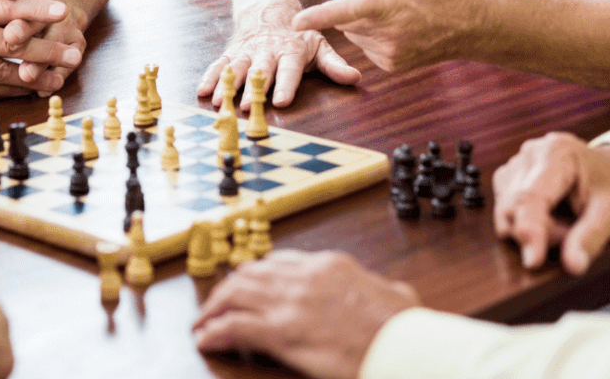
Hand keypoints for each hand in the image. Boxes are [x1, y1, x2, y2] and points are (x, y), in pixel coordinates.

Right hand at [0, 0, 84, 94]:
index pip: (7, 6)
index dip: (37, 9)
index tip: (64, 11)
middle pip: (12, 41)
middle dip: (47, 48)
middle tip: (74, 52)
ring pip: (3, 69)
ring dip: (34, 75)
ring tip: (59, 78)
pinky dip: (10, 90)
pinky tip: (29, 91)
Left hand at [193, 250, 418, 378]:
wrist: (404, 346)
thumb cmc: (406, 330)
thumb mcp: (398, 296)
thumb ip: (383, 290)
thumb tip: (393, 293)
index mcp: (330, 266)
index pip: (281, 262)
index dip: (259, 274)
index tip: (248, 284)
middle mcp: (305, 277)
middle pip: (253, 272)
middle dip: (230, 287)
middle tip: (217, 302)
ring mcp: (292, 302)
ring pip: (237, 292)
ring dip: (214, 306)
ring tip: (203, 320)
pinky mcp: (283, 332)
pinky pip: (236, 326)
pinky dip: (215, 331)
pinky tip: (205, 339)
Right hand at [197, 0, 360, 109]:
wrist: (269, 8)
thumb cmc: (299, 35)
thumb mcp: (320, 44)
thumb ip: (335, 64)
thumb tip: (356, 78)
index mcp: (291, 50)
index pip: (289, 70)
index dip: (285, 85)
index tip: (281, 101)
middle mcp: (267, 51)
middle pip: (259, 71)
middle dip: (252, 89)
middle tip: (244, 107)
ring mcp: (248, 51)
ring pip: (237, 68)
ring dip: (227, 85)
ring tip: (219, 102)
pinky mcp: (232, 52)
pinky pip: (219, 64)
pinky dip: (210, 76)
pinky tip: (202, 91)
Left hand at [292, 0, 482, 72]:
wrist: (473, 27)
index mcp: (388, 6)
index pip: (345, 11)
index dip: (318, 16)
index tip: (294, 22)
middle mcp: (386, 34)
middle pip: (346, 19)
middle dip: (354, 6)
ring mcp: (389, 53)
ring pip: (354, 34)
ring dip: (363, 22)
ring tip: (394, 12)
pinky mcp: (391, 65)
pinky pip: (367, 47)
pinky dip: (373, 37)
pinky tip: (398, 29)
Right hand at [493, 132, 609, 273]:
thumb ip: (591, 238)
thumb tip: (573, 266)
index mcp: (557, 154)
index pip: (531, 196)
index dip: (529, 229)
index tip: (532, 261)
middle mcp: (529, 153)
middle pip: (514, 205)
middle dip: (541, 233)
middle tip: (572, 235)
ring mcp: (515, 162)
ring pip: (506, 210)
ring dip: (534, 229)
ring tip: (565, 225)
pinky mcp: (508, 175)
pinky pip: (506, 209)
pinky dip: (527, 223)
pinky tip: (550, 219)